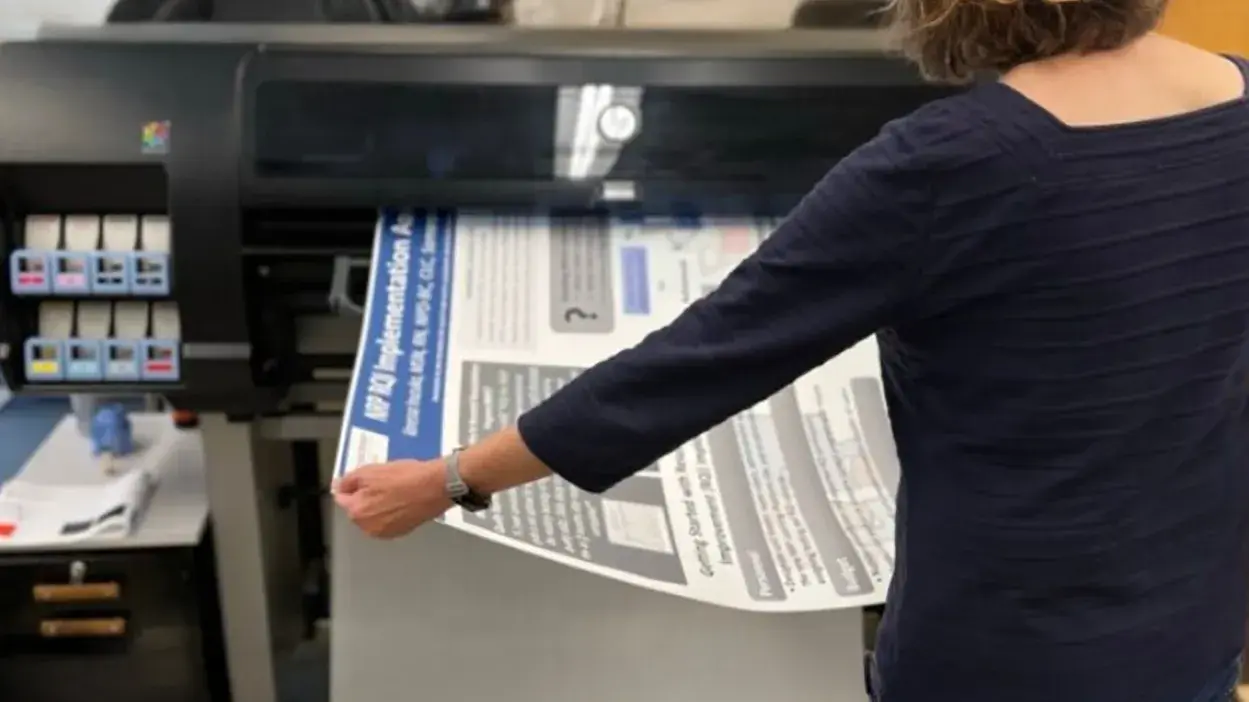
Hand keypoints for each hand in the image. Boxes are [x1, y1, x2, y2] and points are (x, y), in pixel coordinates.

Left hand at [332, 459, 452, 538]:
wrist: (436, 486)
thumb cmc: (405, 477)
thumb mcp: (371, 470)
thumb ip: (349, 480)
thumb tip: (338, 487)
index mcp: (357, 511)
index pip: (342, 498)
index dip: (350, 486)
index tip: (362, 479)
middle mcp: (368, 527)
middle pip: (358, 509)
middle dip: (365, 496)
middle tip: (382, 482)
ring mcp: (386, 532)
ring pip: (374, 515)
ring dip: (379, 505)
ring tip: (395, 490)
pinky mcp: (402, 532)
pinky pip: (388, 521)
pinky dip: (392, 512)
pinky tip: (403, 499)